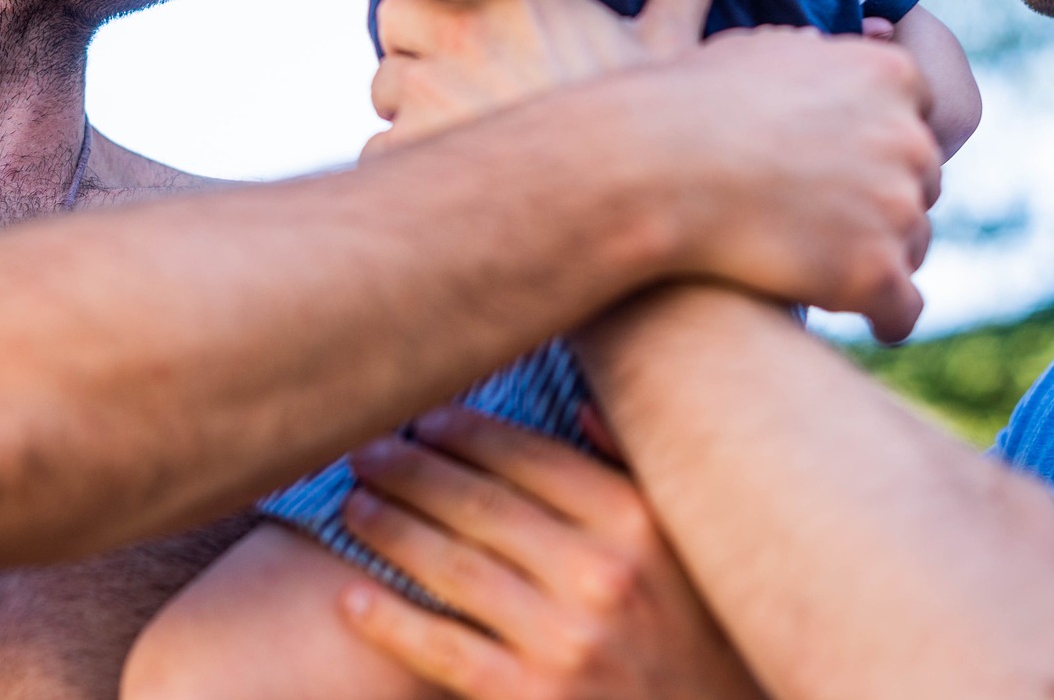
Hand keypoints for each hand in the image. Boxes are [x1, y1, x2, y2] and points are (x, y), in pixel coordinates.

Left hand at [336, 406, 766, 699]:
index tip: (426, 418)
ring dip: (390, 530)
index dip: (466, 432)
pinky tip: (351, 596)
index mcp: (638, 521)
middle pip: (478, 504)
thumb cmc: (702, 632)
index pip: (529, 456)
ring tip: (352, 505)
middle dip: (410, 471)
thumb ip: (637, 472)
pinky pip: (445, 652)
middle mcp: (602, 574)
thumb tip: (581, 403)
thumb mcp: (697, 544)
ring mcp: (566, 640)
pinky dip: (391, 620)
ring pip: (451, 568)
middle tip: (366, 451)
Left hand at [365, 0, 716, 156]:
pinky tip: (454, 182)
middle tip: (450, 78)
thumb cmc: (654, 126)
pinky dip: (404, 164)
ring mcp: (431, 90)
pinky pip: (379, 149)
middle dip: (413, 45)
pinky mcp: (413, 150)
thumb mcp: (671, 47)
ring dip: (409, 107)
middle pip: (392, 16)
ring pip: (384, 87)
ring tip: (459, 133)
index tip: (428, 3)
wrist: (636, 199)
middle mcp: (463, 32)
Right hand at [622, 29, 937, 339]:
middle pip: (922, 182)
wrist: (650, 171)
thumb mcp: (749, 51)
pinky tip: (863, 320)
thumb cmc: (681, 107)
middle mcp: (908, 137)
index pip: (920, 114)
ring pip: (914, 245)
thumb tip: (814, 45)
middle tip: (830, 223)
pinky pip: (903, 308)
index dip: (879, 144)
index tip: (846, 166)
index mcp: (887, 73)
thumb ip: (801, 52)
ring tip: (827, 271)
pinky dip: (885, 316)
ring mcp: (898, 207)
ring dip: (878, 257)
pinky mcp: (876, 271)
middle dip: (884, 202)